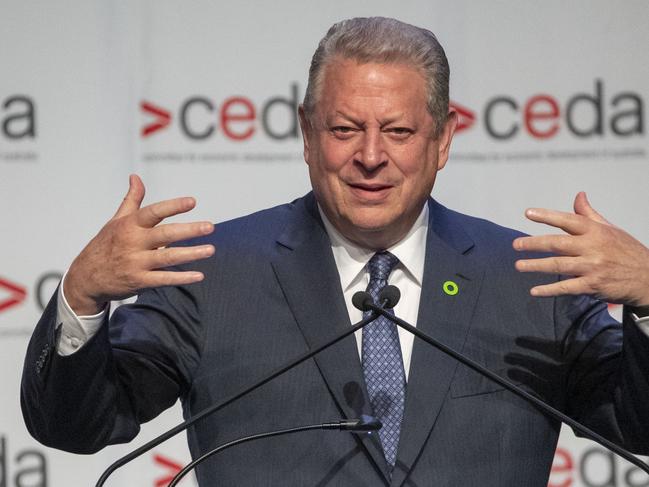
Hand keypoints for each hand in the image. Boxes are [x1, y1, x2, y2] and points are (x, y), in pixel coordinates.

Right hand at [64, 175, 214, 314]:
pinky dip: (181, 278)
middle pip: (165, 234)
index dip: (173, 206)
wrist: (85, 277)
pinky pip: (163, 279)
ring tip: (210, 250)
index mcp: (129, 225)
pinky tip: (198, 276)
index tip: (192, 202)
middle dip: (189, 230)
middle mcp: (132, 242)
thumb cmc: (105, 245)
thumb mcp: (116, 221)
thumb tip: (135, 177)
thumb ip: (131, 200)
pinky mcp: (138, 281)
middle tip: (210, 227)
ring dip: (191, 254)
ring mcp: (135, 262)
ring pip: (167, 257)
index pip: (154, 212)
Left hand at [513, 192, 648, 305]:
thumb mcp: (610, 229)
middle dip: (534, 244)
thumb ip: (589, 214)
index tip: (528, 213)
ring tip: (518, 265)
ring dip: (536, 266)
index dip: (547, 216)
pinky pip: (566, 287)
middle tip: (516, 244)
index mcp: (596, 231)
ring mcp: (592, 267)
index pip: (568, 220)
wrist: (648, 278)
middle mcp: (593, 247)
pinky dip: (549, 290)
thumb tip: (578, 195)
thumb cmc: (626, 251)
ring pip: (558, 265)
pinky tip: (534, 290)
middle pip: (558, 244)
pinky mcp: (592, 285)